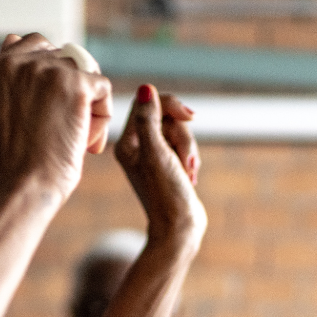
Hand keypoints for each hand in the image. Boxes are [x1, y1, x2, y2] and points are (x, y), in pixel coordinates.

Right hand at [0, 34, 112, 202]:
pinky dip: (102, 115)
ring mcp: (47, 70)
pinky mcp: (75, 84)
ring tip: (76, 140)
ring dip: (87, 104)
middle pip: (63, 59)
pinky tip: (87, 143)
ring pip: (84, 73)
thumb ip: (8, 81)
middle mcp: (18, 62)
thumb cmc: (11, 167)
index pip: (34, 47)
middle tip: (64, 131)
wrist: (20, 189)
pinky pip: (102, 88)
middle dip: (70, 91)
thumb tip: (14, 39)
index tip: (51, 111)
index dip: (51, 78)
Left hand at [114, 86, 206, 243]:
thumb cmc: (167, 194)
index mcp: (126, 144)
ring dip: (188, 149)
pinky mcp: (167, 165)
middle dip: (182, 135)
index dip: (170, 106)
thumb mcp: (157, 153)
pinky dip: (190, 158)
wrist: (180, 228)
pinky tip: (189, 177)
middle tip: (184, 159)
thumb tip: (145, 88)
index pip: (147, 103)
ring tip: (188, 172)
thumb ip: (148, 120)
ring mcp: (152, 157)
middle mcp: (136, 148)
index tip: (189, 117)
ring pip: (178, 131)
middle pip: (166, 117)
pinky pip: (183, 146)